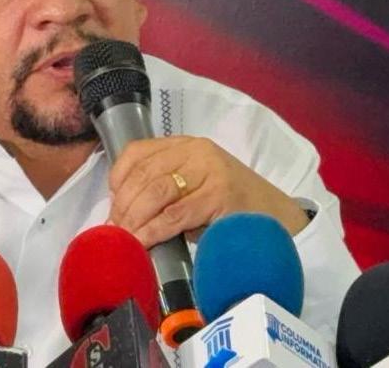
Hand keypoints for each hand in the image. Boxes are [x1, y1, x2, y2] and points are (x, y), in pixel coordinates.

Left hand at [108, 136, 308, 247]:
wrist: (277, 218)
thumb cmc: (229, 205)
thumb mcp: (193, 186)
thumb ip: (161, 189)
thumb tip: (119, 215)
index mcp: (185, 144)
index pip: (137, 152)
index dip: (117, 179)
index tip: (111, 205)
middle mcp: (197, 152)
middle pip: (144, 174)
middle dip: (123, 205)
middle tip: (114, 230)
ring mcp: (210, 171)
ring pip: (157, 193)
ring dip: (135, 219)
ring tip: (125, 239)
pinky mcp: (220, 196)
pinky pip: (175, 214)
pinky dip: (154, 230)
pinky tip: (144, 242)